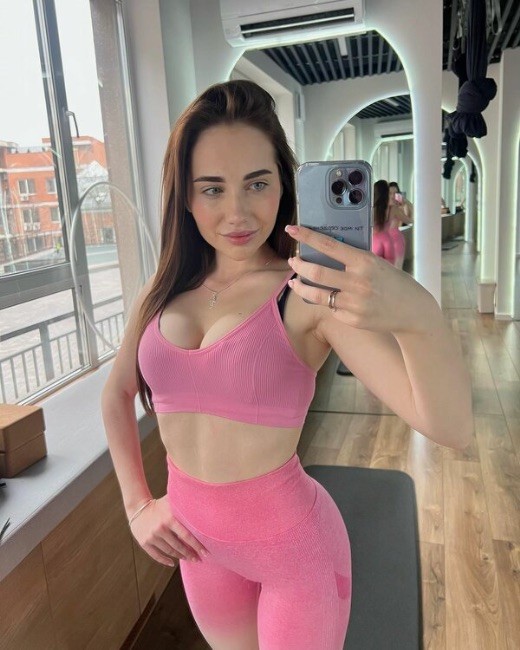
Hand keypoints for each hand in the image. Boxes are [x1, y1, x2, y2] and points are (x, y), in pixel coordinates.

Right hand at [129, 496, 208, 565]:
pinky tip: (171, 563)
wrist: (137, 508)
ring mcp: (151, 537)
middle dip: (190, 554)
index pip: (186, 535)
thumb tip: (201, 500)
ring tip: (188, 559)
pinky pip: (155, 555)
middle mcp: (160, 528)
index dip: (196, 545)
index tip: (205, 552)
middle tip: (198, 559)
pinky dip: (164, 560)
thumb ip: (183, 502)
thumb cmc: (158, 505)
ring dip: (180, 556)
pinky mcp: (144, 543)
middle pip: (178, 546)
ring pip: (169, 551)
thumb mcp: (170, 501)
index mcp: (169, 518)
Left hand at [285, 225, 436, 333]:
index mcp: (364, 262)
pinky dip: (329, 302)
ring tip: (295, 282)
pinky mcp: (352, 319)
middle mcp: (357, 282)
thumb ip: (354, 260)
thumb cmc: (394, 283)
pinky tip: (332, 300)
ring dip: (301, 287)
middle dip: (299, 265)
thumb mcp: (377, 264)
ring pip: (317, 294)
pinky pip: (332, 308)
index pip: (329, 245)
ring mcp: (354, 303)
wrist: (413, 312)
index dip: (307, 237)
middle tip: (293, 261)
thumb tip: (326, 252)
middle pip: (316, 272)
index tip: (291, 230)